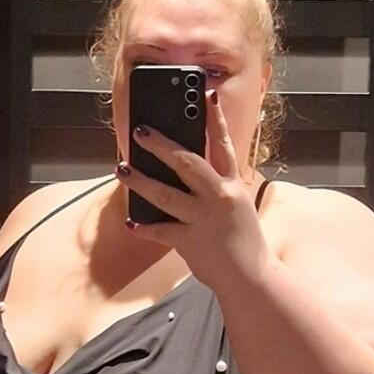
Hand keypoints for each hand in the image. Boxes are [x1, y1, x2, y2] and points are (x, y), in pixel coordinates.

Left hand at [116, 90, 267, 287]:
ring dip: (141, 180)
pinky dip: (144, 227)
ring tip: (122, 168)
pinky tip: (130, 222)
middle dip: (162, 145)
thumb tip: (190, 169)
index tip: (206, 96)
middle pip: (188, 162)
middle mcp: (219, 197)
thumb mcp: (238, 205)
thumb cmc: (244, 241)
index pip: (224, 145)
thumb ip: (219, 186)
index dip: (215, 119)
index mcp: (233, 185)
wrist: (251, 277)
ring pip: (166, 194)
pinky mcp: (190, 241)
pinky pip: (161, 231)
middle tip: (141, 130)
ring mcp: (203, 219)